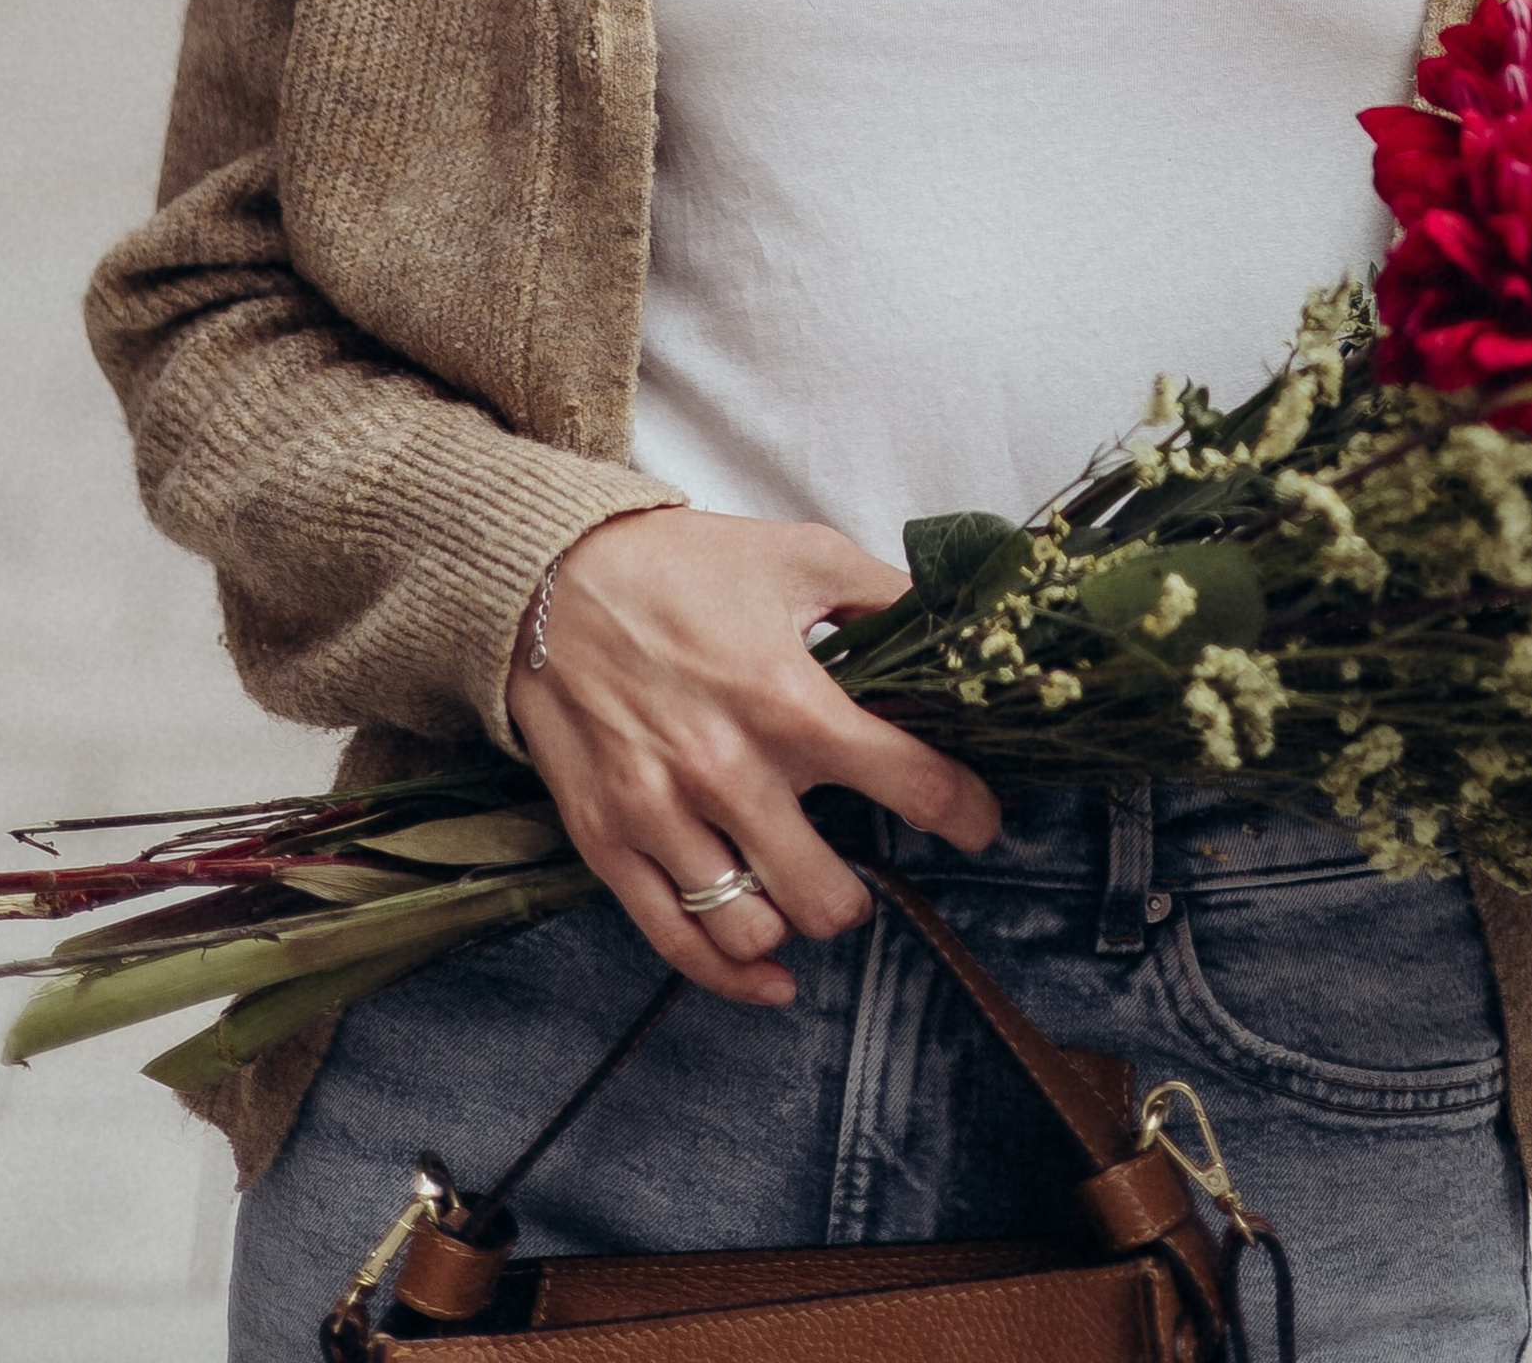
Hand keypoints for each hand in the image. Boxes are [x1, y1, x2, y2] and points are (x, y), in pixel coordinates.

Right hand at [507, 505, 998, 1009]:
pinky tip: (771, 974)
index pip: (910, 784)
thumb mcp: (800, 555)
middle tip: (875, 868)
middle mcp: (727, 769)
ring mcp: (662, 813)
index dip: (966, 812)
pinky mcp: (608, 840)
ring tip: (810, 891)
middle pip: (828, 892)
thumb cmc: (685, 565)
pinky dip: (732, 976)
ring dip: (797, 922)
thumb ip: (885, 594)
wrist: (550, 576)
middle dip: (867, 894)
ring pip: (753, 929)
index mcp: (788, 699)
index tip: (982, 822)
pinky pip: (676, 942)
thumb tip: (961, 627)